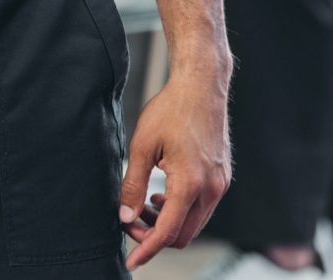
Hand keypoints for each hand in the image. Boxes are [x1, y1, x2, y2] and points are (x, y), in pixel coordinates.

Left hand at [118, 73, 231, 269]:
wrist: (201, 85)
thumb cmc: (171, 109)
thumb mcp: (142, 145)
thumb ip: (133, 184)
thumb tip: (125, 216)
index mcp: (190, 184)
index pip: (167, 232)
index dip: (147, 250)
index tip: (132, 262)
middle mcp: (210, 190)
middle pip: (182, 234)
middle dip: (155, 235)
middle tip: (131, 221)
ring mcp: (220, 184)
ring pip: (194, 223)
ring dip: (168, 222)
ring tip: (144, 203)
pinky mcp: (222, 177)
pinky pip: (202, 207)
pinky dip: (182, 209)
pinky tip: (162, 191)